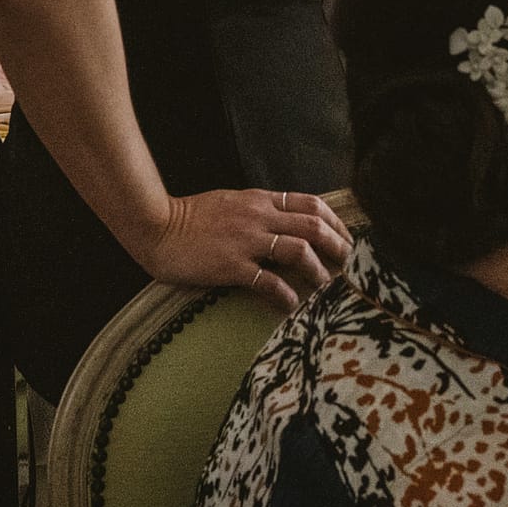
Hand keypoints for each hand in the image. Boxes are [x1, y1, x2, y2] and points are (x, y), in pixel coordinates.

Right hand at [132, 188, 351, 310]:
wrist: (156, 226)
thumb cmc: (191, 217)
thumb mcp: (231, 201)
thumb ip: (260, 209)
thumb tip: (288, 223)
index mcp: (260, 200)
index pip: (311, 203)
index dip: (336, 222)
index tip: (348, 239)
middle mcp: (258, 216)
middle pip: (314, 225)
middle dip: (339, 245)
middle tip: (351, 265)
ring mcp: (246, 240)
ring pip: (299, 250)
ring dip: (319, 271)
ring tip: (326, 288)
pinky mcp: (231, 265)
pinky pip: (268, 281)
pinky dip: (286, 295)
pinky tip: (292, 306)